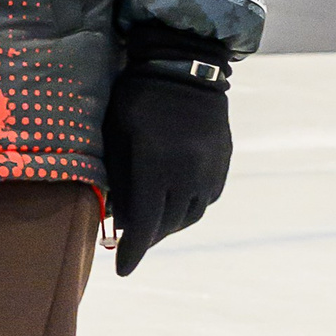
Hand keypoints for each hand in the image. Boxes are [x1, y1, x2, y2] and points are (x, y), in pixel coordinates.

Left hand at [104, 65, 231, 276]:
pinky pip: (206, 199)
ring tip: (152, 225)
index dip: (132, 252)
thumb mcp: (115, 134)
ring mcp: (209, 168)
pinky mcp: (223, 162)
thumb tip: (112, 216)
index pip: (143, 223)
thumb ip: (115, 177)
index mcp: (155, 166)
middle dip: (147, 238)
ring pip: (189, 216)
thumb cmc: (136, 97)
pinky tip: (174, 204)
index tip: (122, 271)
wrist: (185, 65)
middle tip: (131, 243)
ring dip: (169, 226)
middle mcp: (187, 173)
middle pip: (166, 224)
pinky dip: (188, 208)